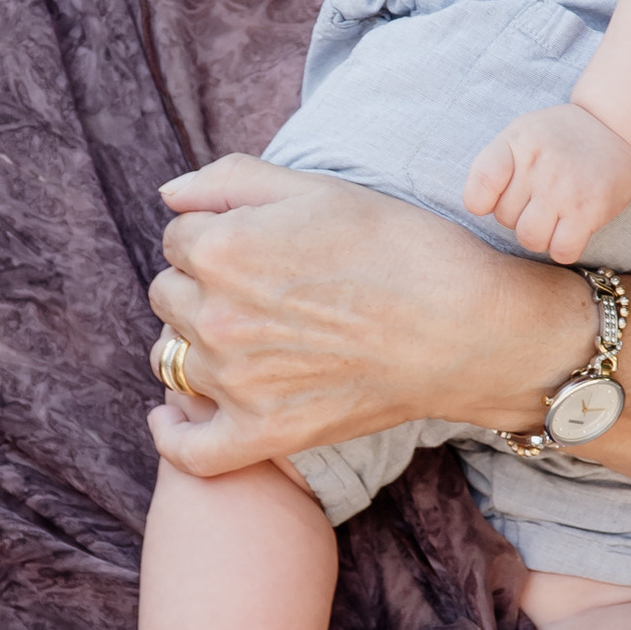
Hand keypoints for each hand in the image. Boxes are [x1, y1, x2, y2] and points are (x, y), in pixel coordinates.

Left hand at [148, 154, 598, 474]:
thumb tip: (169, 195)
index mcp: (221, 248)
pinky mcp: (261, 433)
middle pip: (168, 295)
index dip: (215, 234)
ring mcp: (235, 382)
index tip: (260, 244)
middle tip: (260, 288)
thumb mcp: (316, 188)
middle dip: (200, 285)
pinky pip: (188, 449)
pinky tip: (173, 415)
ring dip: (194, 344)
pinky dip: (173, 433)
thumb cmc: (397, 246)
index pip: (177, 238)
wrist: (462, 326)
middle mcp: (216, 317)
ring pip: (172, 358)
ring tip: (244, 337)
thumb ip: (230, 180)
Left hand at [462, 103, 630, 264]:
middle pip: (505, 219)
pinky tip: (569, 230)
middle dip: (518, 215)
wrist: (620, 132)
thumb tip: (477, 208)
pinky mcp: (589, 211)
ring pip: (529, 239)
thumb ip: (494, 164)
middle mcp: (539, 165)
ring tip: (552, 216)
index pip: (480, 187)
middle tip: (538, 199)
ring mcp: (564, 189)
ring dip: (539, 235)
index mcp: (516, 143)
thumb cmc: (561, 139)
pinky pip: (561, 251)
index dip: (482, 203)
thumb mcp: (521, 133)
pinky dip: (562, 248)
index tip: (495, 198)